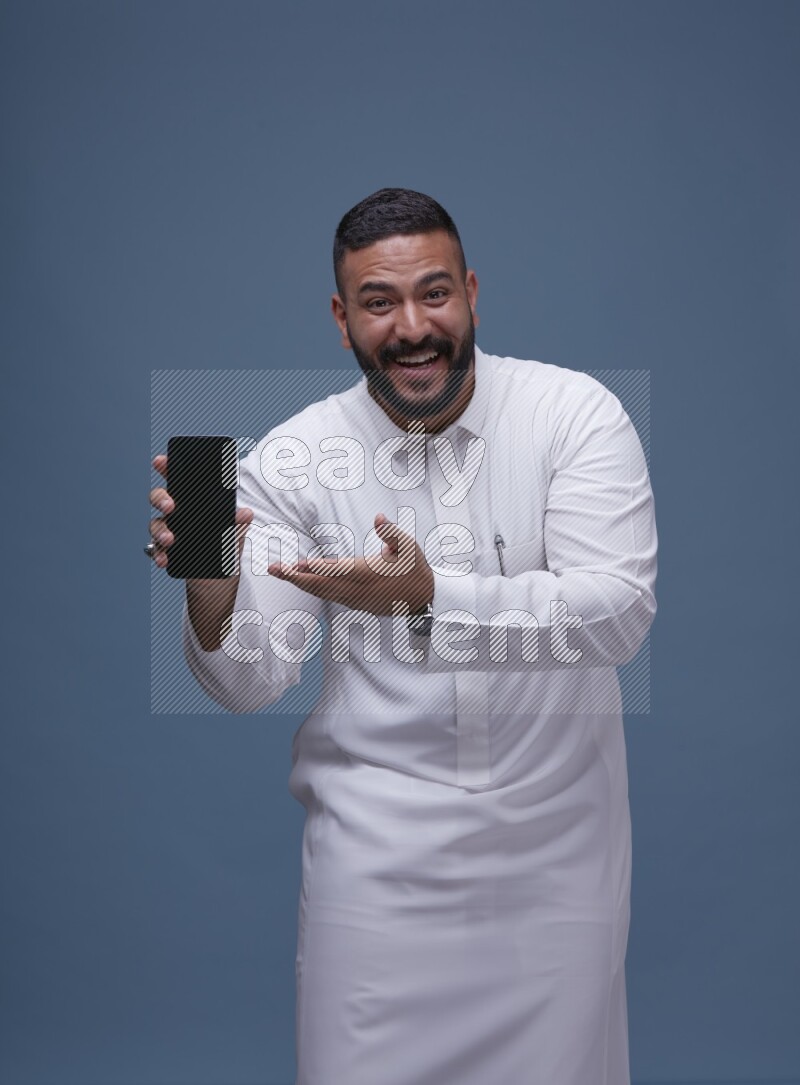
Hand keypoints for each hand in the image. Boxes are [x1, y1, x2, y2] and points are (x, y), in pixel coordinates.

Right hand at [148, 454, 252, 572]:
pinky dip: (159, 554)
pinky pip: (157, 550)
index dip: (167, 468)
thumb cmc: (225, 552)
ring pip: (156, 524)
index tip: (160, 461)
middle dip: (161, 499)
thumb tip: (245, 513)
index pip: (179, 481)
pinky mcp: (167, 553)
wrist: (219, 585)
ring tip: (169, 540)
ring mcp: (170, 533)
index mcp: (195, 504)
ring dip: (160, 530)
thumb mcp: (234, 537)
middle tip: (170, 506)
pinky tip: (164, 559)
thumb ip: (237, 524)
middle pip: (161, 499)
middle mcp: (179, 515)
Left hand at [268, 512, 433, 615]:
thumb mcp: (409, 547)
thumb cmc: (415, 569)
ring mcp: (356, 599)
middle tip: (274, 569)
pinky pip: (330, 597)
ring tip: (282, 573)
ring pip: (322, 592)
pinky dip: (314, 590)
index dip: (315, 568)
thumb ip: (391, 532)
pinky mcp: (357, 604)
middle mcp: (358, 589)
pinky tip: (303, 583)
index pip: (336, 570)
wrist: (424, 599)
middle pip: (321, 585)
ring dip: (301, 583)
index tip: (296, 564)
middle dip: (295, 577)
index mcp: (368, 573)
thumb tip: (378, 518)